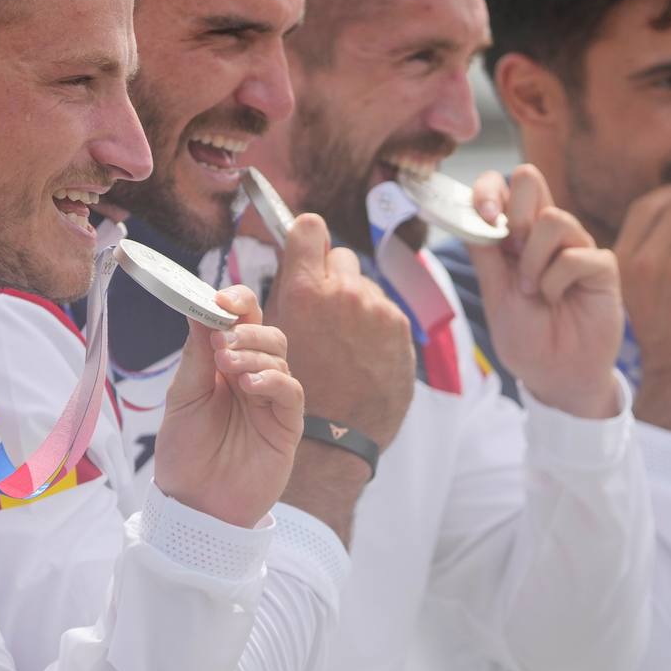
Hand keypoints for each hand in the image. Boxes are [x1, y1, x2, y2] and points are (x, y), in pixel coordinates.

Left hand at [154, 286, 302, 528]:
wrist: (194, 506)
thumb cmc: (185, 453)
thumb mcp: (182, 397)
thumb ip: (196, 354)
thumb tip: (198, 306)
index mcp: (224, 363)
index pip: (242, 319)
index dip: (236, 302)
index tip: (219, 299)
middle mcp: (252, 376)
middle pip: (267, 332)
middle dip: (245, 329)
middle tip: (220, 341)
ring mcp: (271, 400)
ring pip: (280, 357)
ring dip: (253, 354)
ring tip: (227, 366)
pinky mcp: (287, 425)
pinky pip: (291, 392)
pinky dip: (272, 380)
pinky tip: (250, 386)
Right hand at [266, 213, 414, 543]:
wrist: (332, 442)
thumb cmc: (292, 393)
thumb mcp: (269, 337)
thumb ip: (285, 294)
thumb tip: (292, 260)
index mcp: (305, 289)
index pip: (309, 228)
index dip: (305, 238)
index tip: (303, 250)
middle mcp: (345, 292)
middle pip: (340, 257)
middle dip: (330, 277)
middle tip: (321, 309)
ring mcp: (378, 311)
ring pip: (364, 287)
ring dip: (354, 305)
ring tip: (343, 342)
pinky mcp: (402, 330)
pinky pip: (385, 313)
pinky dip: (375, 328)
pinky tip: (362, 356)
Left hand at [469, 165, 622, 418]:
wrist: (556, 375)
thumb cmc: (526, 337)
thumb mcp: (495, 295)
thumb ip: (485, 255)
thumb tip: (469, 216)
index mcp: (514, 235)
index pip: (500, 186)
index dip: (487, 190)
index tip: (485, 218)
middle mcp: (544, 233)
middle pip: (529, 179)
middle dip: (515, 213)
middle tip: (514, 252)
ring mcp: (575, 245)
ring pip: (554, 218)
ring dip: (534, 260)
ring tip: (534, 291)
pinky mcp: (601, 266)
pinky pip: (578, 255)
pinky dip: (558, 280)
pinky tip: (557, 299)